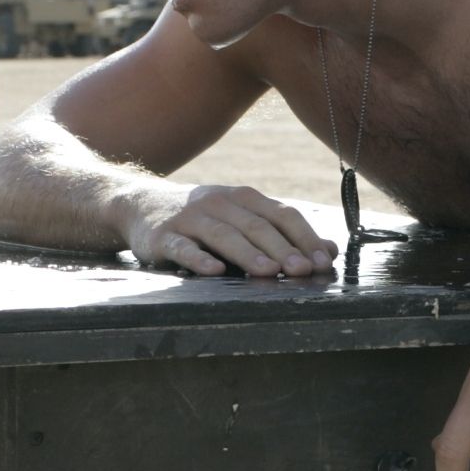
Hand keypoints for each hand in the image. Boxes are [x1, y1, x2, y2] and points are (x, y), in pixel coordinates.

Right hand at [120, 183, 336, 276]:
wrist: (142, 204)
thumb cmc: (204, 219)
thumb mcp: (242, 218)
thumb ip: (282, 233)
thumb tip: (328, 252)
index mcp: (244, 198)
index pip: (282, 214)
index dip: (304, 237)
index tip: (323, 260)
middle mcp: (219, 202)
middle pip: (256, 226)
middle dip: (282, 248)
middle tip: (303, 271)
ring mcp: (190, 218)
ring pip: (224, 235)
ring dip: (248, 254)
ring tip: (269, 272)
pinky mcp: (164, 235)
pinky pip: (183, 248)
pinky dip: (199, 259)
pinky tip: (214, 271)